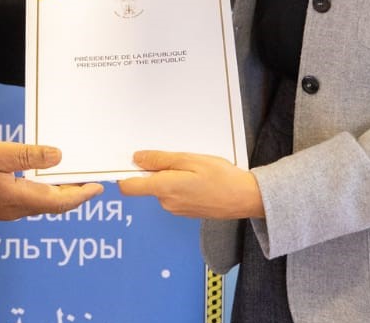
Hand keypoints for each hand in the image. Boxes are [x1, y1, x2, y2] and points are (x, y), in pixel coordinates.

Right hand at [0, 141, 102, 219]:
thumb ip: (26, 156)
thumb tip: (58, 157)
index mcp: (17, 198)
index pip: (58, 200)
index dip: (81, 194)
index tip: (99, 187)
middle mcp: (14, 209)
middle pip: (53, 204)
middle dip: (75, 194)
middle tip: (93, 181)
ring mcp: (5, 209)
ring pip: (42, 203)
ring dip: (60, 192)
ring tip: (74, 177)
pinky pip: (30, 200)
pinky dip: (45, 191)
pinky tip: (45, 178)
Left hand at [117, 151, 263, 219]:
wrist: (245, 198)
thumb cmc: (222, 178)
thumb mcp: (190, 160)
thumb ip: (160, 160)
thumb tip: (137, 159)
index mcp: (164, 188)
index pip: (129, 187)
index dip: (124, 174)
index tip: (128, 162)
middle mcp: (166, 202)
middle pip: (147, 185)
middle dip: (155, 170)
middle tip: (177, 159)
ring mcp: (176, 209)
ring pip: (162, 189)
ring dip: (170, 177)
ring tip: (192, 169)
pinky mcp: (185, 211)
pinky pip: (173, 195)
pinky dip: (179, 185)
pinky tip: (197, 179)